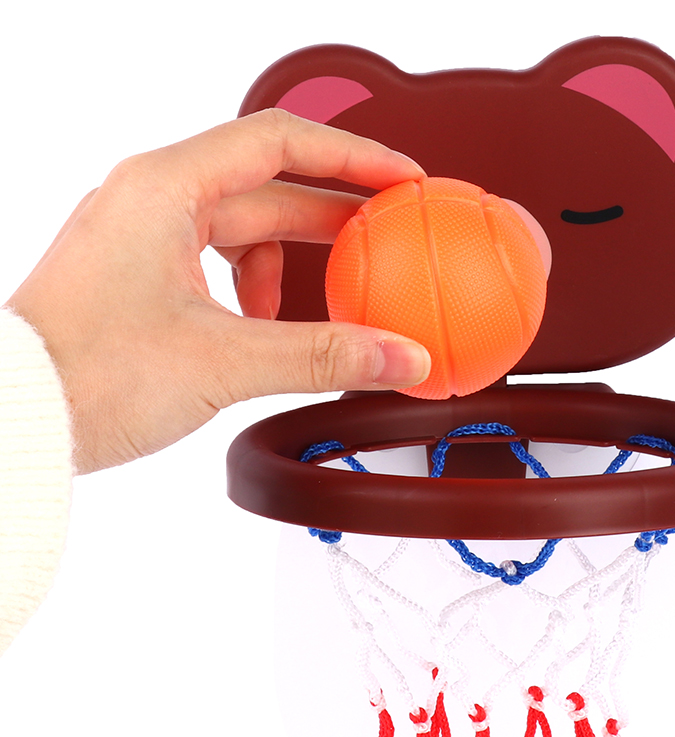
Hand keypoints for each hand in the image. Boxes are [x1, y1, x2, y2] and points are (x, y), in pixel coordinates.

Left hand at [5, 109, 431, 473]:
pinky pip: (215, 262)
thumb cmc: (84, 375)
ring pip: (241, 228)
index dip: (352, 155)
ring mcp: (140, 239)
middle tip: (388, 234)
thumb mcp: (225, 362)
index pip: (279, 141)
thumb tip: (398, 356)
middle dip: (334, 212)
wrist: (15, 421)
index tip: (400, 178)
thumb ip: (324, 356)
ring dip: (293, 260)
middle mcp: (149, 202)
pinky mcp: (137, 279)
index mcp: (163, 190)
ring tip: (328, 298)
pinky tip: (268, 325)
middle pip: (267, 186)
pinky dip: (256, 289)